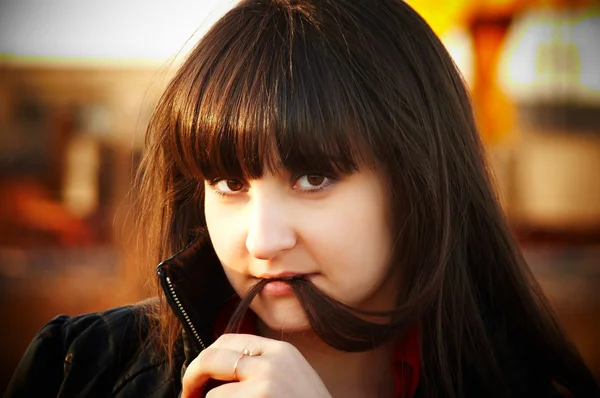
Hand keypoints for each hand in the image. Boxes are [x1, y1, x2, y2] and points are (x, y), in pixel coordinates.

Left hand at [181, 334, 331, 397]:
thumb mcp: (291, 378)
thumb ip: (260, 368)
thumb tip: (216, 372)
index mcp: (281, 351)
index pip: (229, 340)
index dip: (207, 358)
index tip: (199, 377)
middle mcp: (273, 361)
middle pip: (212, 358)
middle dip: (192, 377)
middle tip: (188, 396)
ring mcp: (266, 382)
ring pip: (213, 394)